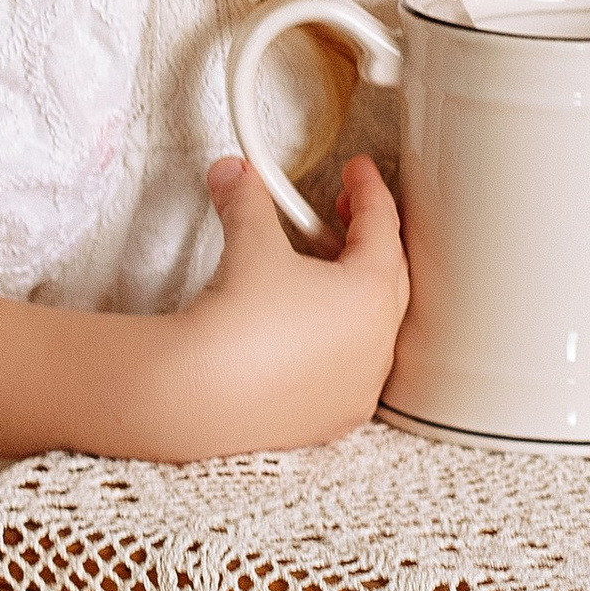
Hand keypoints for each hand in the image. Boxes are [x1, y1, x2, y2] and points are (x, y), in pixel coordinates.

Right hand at [164, 154, 409, 453]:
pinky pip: (352, 371)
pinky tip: (311, 331)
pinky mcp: (335, 417)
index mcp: (372, 294)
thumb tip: (236, 174)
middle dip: (369, 239)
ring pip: (374, 328)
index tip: (359, 173)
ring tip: (321, 271)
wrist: (200, 392)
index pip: (383, 227)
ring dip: (356, 294)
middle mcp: (378, 344)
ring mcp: (359, 386)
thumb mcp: (250, 242)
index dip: (370, 190)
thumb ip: (249, 199)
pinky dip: (341, 344)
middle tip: (343, 214)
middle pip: (389, 276)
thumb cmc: (239, 323)